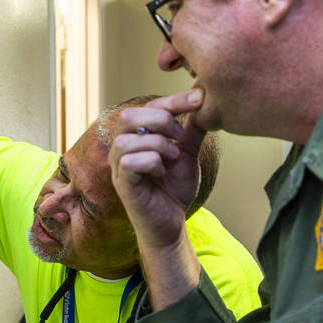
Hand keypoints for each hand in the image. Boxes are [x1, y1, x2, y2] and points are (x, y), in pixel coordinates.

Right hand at [108, 88, 206, 250]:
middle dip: (159, 120)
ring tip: (173, 157)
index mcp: (136, 138)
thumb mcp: (187, 154)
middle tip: (179, 135)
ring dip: (157, 144)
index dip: (173, 100)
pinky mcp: (123, 186)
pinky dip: (152, 162)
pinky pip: (130, 162)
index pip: (148, 107)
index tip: (199, 98)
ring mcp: (119, 168)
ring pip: (127, 140)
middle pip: (128, 116)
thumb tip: (203, 102)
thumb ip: (191, 130)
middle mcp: (122, 149)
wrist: (172, 223)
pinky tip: (162, 172)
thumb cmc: (173, 189)